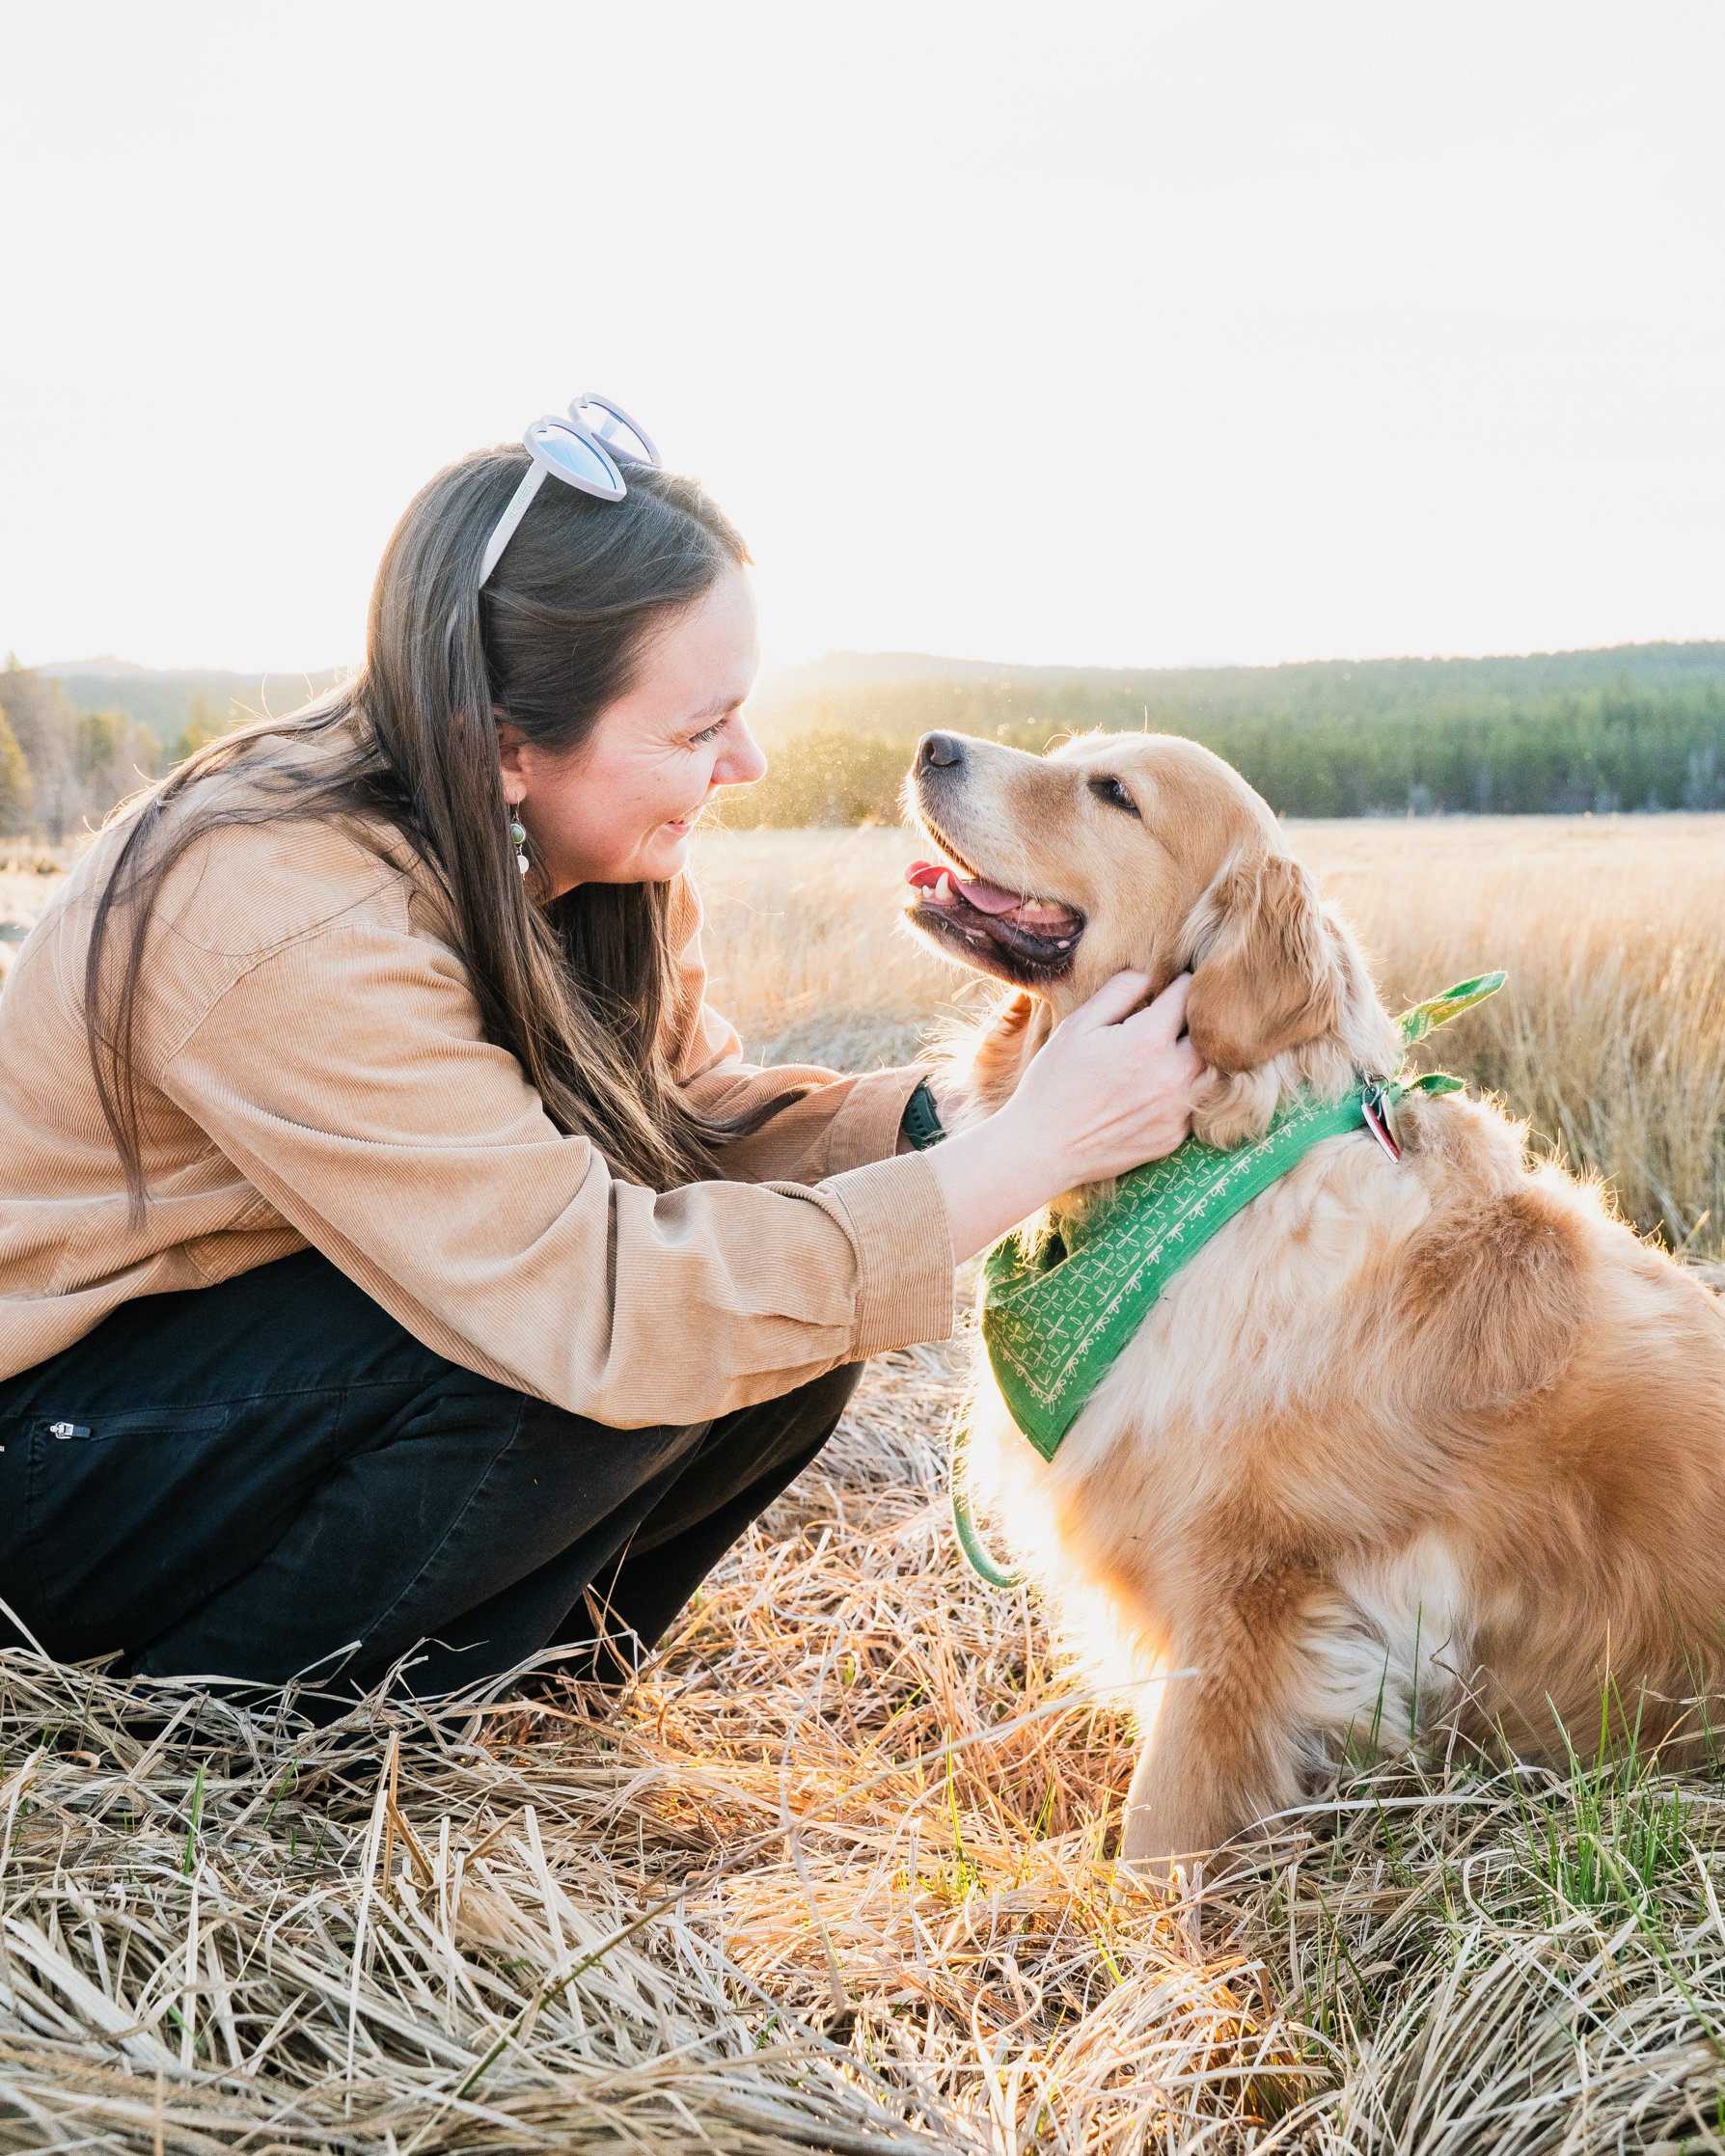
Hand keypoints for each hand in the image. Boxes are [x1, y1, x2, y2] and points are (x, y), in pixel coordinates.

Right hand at [923, 973, 1207, 1263]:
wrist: (1043, 1149)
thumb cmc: (1054, 1082)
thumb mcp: (1078, 1025)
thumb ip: (1119, 991)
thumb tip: (1150, 975)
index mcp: (1151, 1040)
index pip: (1188, 994)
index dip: (1178, 983)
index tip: (1168, 986)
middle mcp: (1175, 1075)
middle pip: (1210, 1033)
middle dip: (1194, 1020)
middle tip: (1171, 1018)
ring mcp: (1178, 1109)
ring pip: (1212, 1070)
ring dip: (1196, 1056)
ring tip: (1168, 1051)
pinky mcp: (1174, 1136)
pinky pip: (1193, 1103)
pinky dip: (1182, 1090)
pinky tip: (1153, 1088)